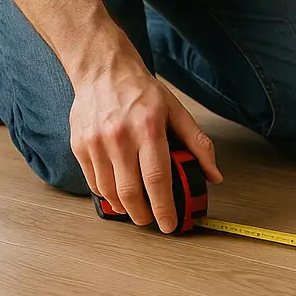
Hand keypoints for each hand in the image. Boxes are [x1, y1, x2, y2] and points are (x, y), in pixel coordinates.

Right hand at [69, 52, 222, 232]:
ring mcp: (97, 143)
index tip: (170, 224)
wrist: (104, 71)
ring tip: (136, 209)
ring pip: (110, 192)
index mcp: (149, 127)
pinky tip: (117, 193)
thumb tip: (214, 174)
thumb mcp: (176, 110)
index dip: (165, 207)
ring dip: (125, 208)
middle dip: (144, 215)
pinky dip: (107, 194)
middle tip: (152, 221)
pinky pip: (93, 183)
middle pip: (131, 192)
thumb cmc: (142, 91)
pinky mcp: (80, 147)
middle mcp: (121, 137)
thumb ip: (197, 143)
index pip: (158, 178)